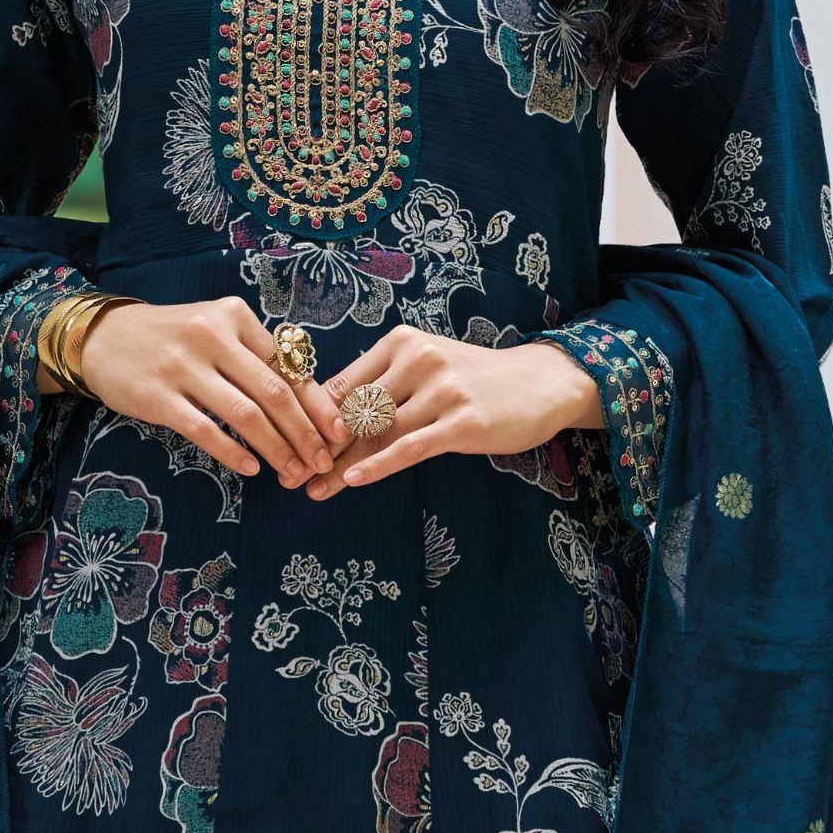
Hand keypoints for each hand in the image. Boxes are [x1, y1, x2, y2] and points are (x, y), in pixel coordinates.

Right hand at [53, 294, 350, 490]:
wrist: (103, 337)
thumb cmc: (170, 338)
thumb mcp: (214, 328)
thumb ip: (253, 355)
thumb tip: (308, 399)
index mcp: (234, 316)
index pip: (289, 365)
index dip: (318, 404)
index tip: (341, 433)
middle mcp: (212, 335)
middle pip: (274, 392)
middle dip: (305, 433)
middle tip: (323, 463)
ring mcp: (184, 365)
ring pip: (245, 414)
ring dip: (276, 448)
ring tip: (293, 473)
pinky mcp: (158, 396)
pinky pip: (205, 430)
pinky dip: (232, 452)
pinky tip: (251, 468)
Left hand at [299, 327, 605, 499]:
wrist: (540, 383)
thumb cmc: (476, 380)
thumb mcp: (428, 369)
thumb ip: (386, 386)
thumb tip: (331, 420)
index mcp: (402, 342)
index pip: (345, 384)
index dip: (314, 419)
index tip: (291, 446)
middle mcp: (419, 359)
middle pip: (356, 411)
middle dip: (321, 447)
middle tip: (293, 475)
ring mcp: (442, 390)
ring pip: (378, 433)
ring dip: (341, 465)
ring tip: (315, 490)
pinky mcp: (462, 422)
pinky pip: (409, 447)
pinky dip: (377, 465)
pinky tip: (352, 481)